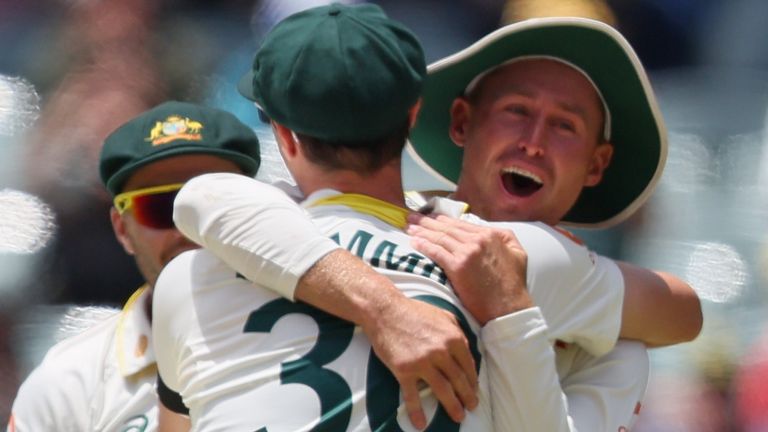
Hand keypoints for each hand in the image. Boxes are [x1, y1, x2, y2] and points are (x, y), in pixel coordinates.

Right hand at [361, 295, 478, 428]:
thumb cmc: (414, 311)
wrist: (384, 310)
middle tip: (472, 407)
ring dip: (452, 406)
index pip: (468, 365)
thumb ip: (457, 330)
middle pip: (459, 380)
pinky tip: (421, 424)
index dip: (473, 380)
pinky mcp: (404, 369)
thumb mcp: (443, 315)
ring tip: (459, 417)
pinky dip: (417, 411)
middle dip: (467, 397)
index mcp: (453, 338)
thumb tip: (468, 347)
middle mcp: (441, 351)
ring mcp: (422, 362)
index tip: (474, 390)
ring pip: (442, 390)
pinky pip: (412, 395)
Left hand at [406, 213, 530, 324]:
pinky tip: (414, 241)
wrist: (509, 308)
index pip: (460, 224)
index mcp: (490, 235)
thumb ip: (504, 237)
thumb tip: (490, 229)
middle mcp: (477, 240)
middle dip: (427, 221)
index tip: (430, 217)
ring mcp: (467, 253)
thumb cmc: (513, 284)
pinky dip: (424, 245)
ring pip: (440, 238)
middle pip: (447, 228)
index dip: (443, 220)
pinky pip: (436, 252)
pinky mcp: (458, 267)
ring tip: (409, 227)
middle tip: (412, 217)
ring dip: (422, 231)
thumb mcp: (518, 252)